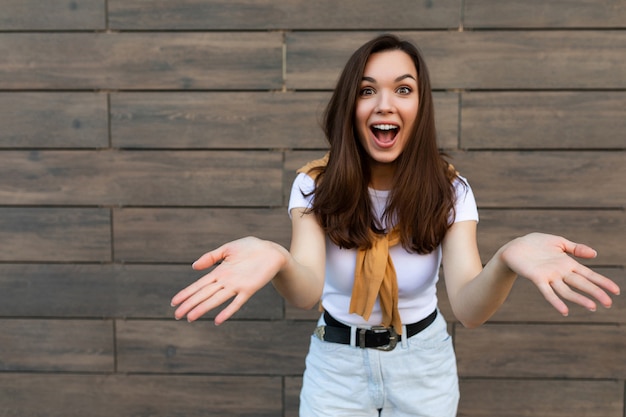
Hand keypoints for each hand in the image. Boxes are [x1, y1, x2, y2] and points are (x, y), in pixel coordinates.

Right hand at [171, 237, 287, 324]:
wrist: (272, 252)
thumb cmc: (250, 248)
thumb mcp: (228, 249)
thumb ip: (211, 257)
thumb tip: (194, 267)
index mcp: (219, 272)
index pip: (199, 285)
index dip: (186, 293)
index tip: (174, 302)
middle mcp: (226, 281)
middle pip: (204, 294)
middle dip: (190, 304)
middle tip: (177, 315)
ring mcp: (237, 286)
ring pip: (216, 300)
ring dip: (203, 309)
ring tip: (190, 318)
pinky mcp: (249, 289)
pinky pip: (237, 302)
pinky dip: (227, 311)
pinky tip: (218, 320)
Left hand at [500, 233, 619, 315]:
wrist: (515, 247)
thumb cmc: (536, 244)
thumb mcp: (559, 242)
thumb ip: (576, 248)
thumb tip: (595, 254)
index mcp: (568, 264)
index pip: (589, 275)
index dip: (602, 282)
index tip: (616, 291)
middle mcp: (561, 272)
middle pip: (581, 284)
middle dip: (595, 293)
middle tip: (608, 303)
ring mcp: (550, 276)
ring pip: (567, 290)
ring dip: (579, 299)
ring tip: (592, 307)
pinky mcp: (537, 278)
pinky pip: (547, 292)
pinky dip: (556, 302)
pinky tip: (565, 311)